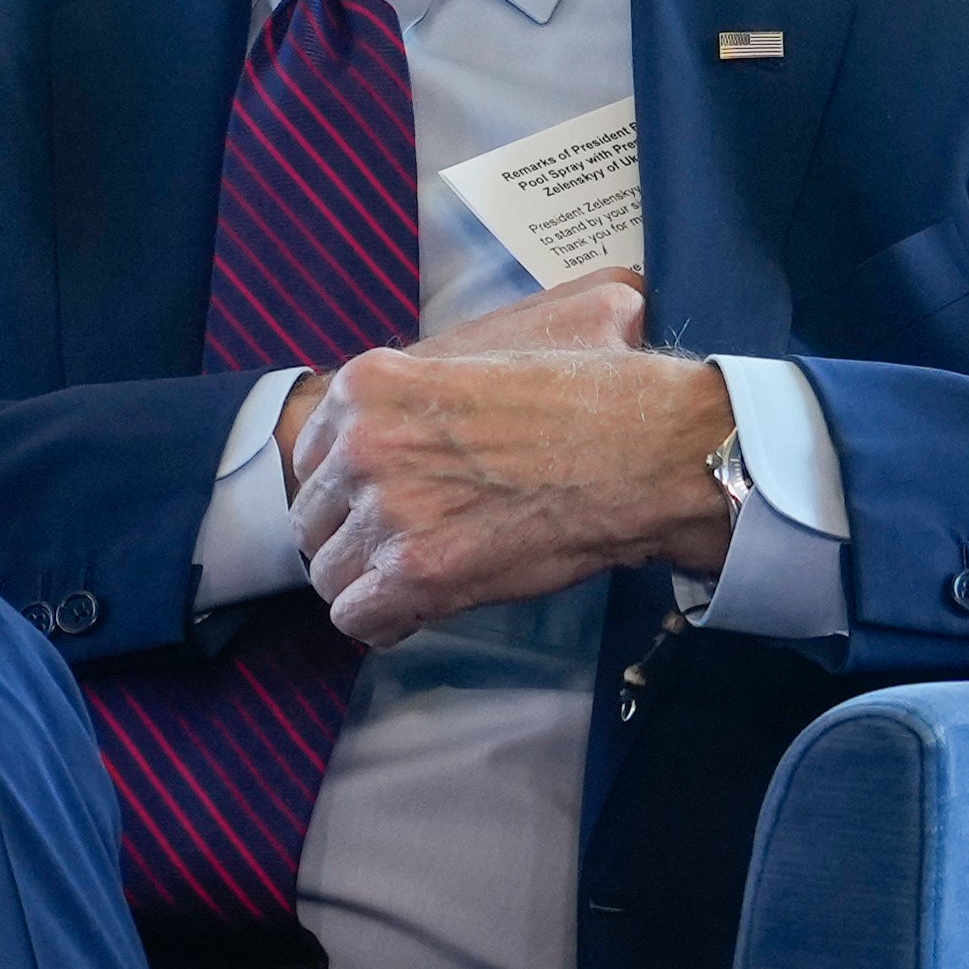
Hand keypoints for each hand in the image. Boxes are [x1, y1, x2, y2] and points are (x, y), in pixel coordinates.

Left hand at [285, 272, 734, 649]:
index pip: (312, 456)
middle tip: (406, 542)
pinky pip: (358, 617)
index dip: (347, 484)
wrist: (656, 451)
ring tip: (417, 577)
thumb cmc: (598, 396)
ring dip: (370, 582)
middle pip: (315, 516)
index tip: (382, 497)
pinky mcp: (416, 572)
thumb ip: (433, 376)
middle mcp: (362, 445)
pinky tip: (417, 609)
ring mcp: (387, 511)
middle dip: (354, 535)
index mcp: (371, 384)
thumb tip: (420, 407)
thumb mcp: (497, 347)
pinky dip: (385, 621)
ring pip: (331, 572)